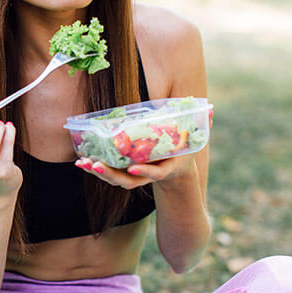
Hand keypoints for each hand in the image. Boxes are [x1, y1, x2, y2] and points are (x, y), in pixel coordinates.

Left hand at [76, 106, 213, 187]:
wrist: (175, 172)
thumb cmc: (182, 151)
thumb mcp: (194, 140)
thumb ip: (202, 126)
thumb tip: (211, 111)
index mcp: (166, 168)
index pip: (155, 174)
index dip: (145, 173)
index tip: (133, 168)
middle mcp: (148, 175)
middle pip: (128, 181)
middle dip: (111, 174)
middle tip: (96, 165)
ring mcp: (135, 177)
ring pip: (114, 179)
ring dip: (97, 172)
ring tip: (82, 163)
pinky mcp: (124, 173)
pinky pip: (108, 173)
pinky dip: (94, 168)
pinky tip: (80, 161)